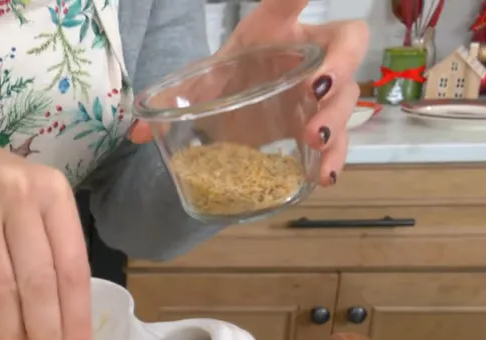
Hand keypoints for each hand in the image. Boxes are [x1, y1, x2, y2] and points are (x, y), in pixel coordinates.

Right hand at [0, 126, 91, 339]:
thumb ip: (43, 258)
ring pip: (5, 289)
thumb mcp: (26, 209)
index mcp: (51, 192)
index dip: (77, 318)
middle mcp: (20, 197)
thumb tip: (56, 331)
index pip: (73, 266)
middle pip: (41, 282)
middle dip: (48, 336)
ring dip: (17, 337)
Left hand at [131, 0, 368, 186]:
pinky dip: (334, 157)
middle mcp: (308, 53)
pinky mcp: (319, 124)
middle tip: (318, 88)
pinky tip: (323, 175)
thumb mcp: (203, 83)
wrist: (238, 108)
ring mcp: (320, 90)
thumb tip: (137, 132)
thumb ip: (174, 98)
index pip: (293, 0)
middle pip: (346, 45)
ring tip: (315, 137)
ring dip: (336, 116)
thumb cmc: (229, 78)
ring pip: (348, 95)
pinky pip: (339, 138)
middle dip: (341, 65)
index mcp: (277, 29)